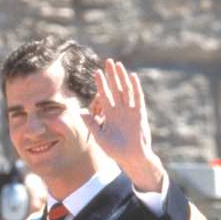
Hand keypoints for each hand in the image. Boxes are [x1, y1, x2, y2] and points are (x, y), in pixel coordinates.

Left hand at [83, 58, 164, 192]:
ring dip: (122, 77)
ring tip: (118, 64)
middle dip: (112, 75)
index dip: (101, 84)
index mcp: (110, 115)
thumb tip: (80, 111)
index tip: (96, 72)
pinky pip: (138, 98)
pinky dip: (135, 88)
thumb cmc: (115, 150)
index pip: (104, 95)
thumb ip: (91, 124)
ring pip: (126, 90)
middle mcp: (120, 110)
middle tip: (108, 61)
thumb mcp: (100, 137)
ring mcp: (130, 110)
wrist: (131, 158)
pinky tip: (132, 77)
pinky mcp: (139, 114)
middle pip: (115, 88)